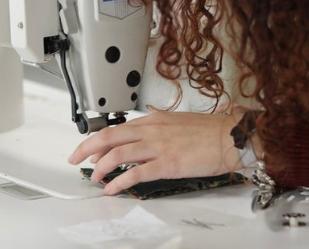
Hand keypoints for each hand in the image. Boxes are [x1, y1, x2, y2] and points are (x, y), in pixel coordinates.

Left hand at [67, 110, 242, 194]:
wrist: (232, 136)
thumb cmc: (212, 131)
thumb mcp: (180, 123)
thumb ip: (160, 129)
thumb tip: (146, 139)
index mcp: (156, 119)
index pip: (119, 126)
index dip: (99, 138)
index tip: (89, 147)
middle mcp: (153, 129)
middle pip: (110, 135)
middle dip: (87, 148)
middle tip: (75, 158)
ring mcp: (159, 146)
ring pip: (118, 153)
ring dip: (101, 167)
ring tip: (95, 177)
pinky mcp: (167, 163)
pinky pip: (135, 172)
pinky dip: (119, 181)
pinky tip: (112, 188)